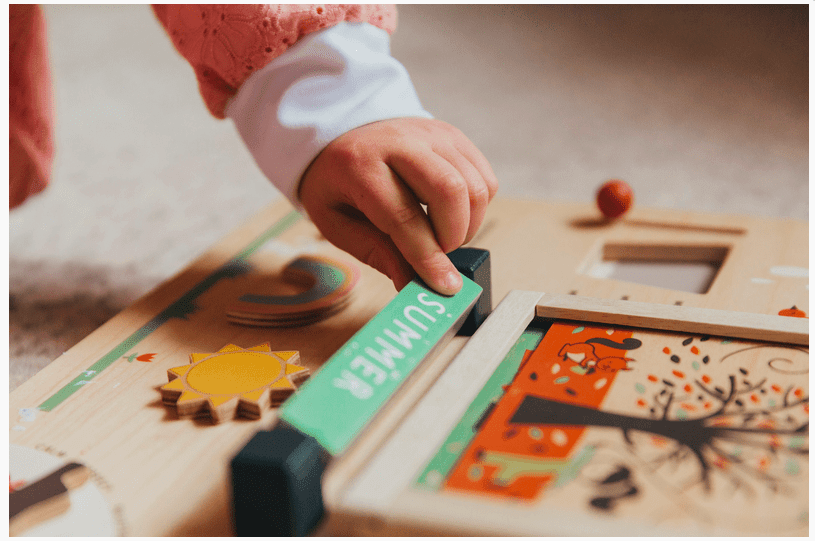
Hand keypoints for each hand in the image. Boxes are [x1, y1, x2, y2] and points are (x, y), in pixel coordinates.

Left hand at [299, 117, 497, 294]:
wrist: (345, 134)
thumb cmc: (338, 181)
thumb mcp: (336, 222)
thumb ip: (375, 252)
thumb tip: (412, 283)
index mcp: (359, 164)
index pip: (403, 216)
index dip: (427, 256)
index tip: (443, 285)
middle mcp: (400, 142)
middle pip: (450, 191)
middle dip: (453, 237)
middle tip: (439, 255)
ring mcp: (432, 135)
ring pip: (475, 186)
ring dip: (468, 225)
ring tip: (443, 236)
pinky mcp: (454, 137)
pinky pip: (485, 179)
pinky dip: (477, 208)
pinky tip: (453, 215)